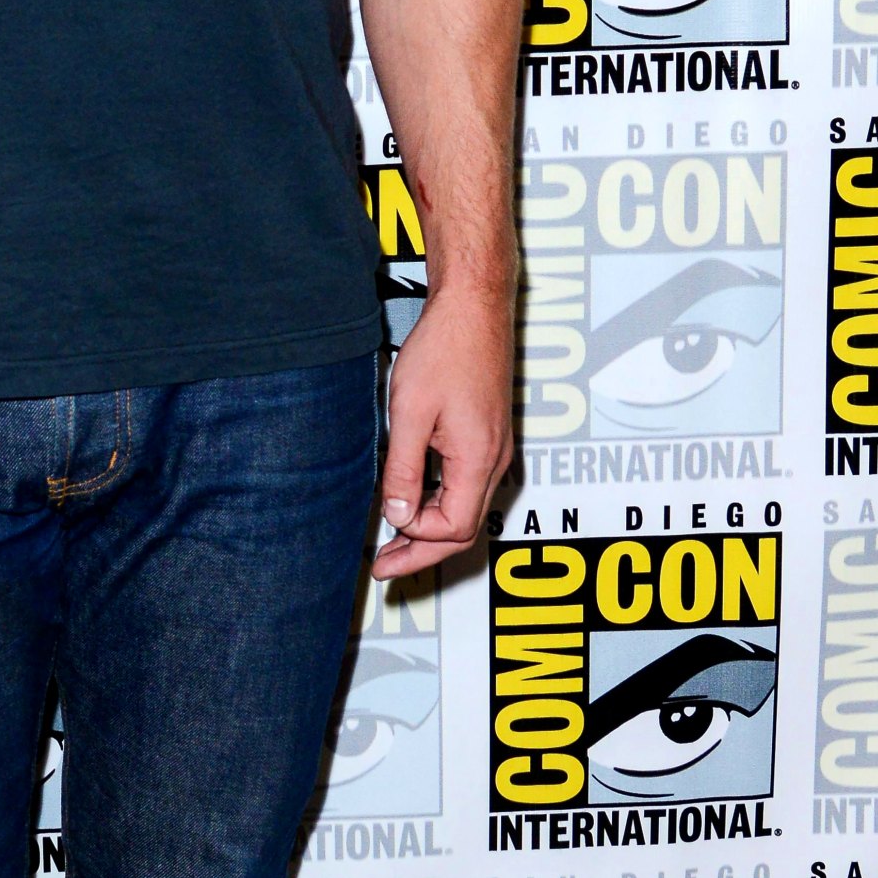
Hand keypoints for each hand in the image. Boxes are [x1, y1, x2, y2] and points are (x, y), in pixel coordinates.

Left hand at [373, 283, 514, 579]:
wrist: (474, 308)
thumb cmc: (445, 351)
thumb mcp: (411, 413)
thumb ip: (404, 468)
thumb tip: (398, 514)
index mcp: (478, 460)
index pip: (452, 528)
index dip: (415, 538)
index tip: (382, 538)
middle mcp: (494, 461)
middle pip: (463, 529)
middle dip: (423, 553)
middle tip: (385, 569)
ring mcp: (494, 450)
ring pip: (465, 510)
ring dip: (429, 531)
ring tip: (392, 543)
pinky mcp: (488, 438)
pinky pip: (466, 487)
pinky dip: (438, 505)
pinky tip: (413, 503)